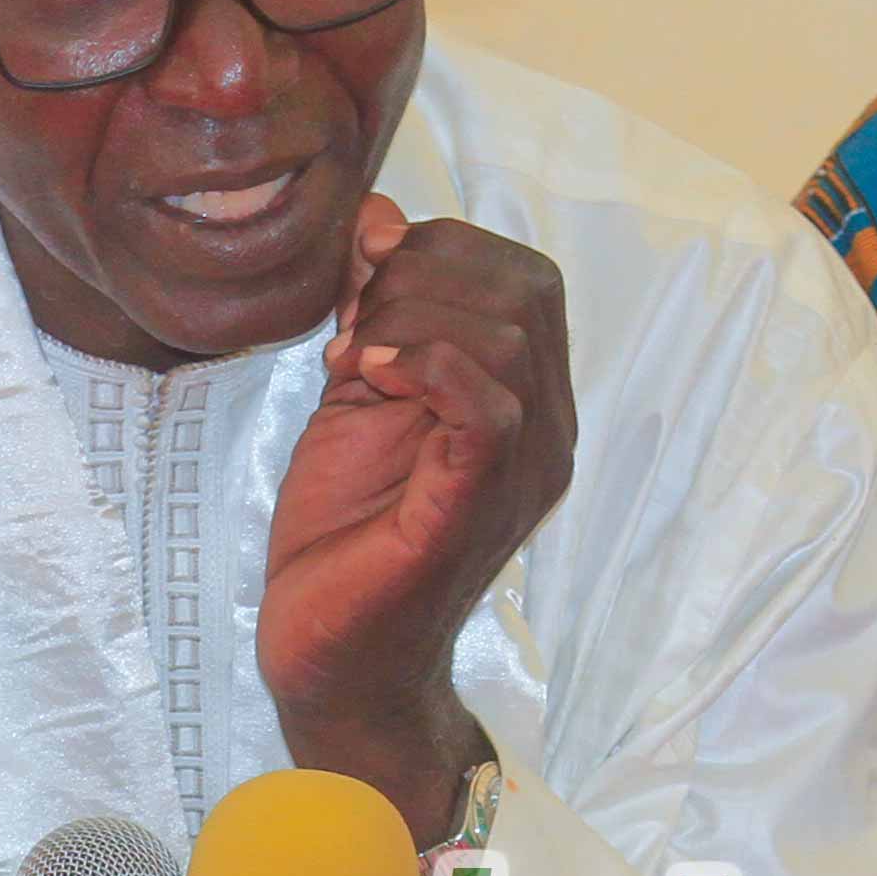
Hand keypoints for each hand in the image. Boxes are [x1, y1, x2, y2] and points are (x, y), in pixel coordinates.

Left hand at [260, 197, 572, 840]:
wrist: (331, 658)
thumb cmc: (344, 537)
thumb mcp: (355, 395)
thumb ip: (375, 311)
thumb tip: (379, 217)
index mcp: (527, 402)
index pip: (523, 276)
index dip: (441, 248)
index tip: (362, 280)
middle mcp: (546, 432)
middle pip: (524, 287)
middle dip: (423, 274)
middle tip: (353, 322)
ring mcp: (521, 470)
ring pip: (508, 334)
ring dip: (410, 318)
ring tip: (349, 360)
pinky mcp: (478, 502)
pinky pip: (489, 404)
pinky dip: (424, 363)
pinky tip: (362, 369)